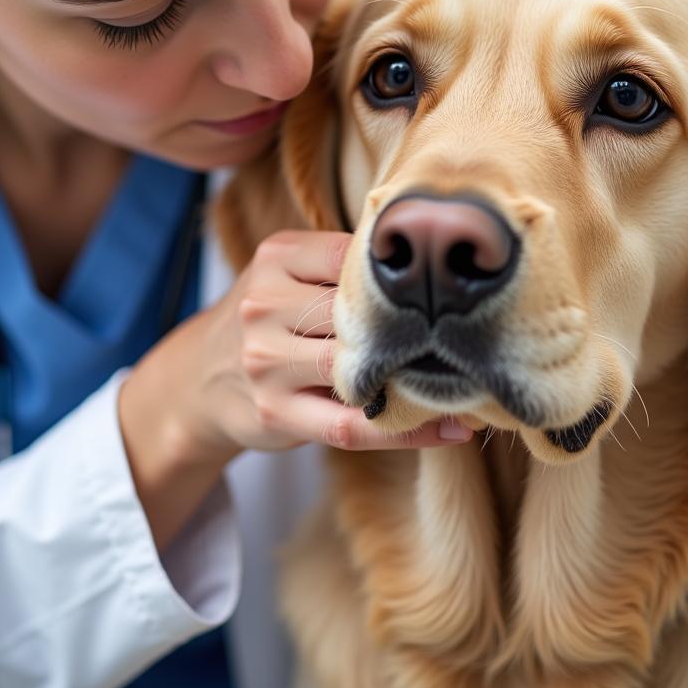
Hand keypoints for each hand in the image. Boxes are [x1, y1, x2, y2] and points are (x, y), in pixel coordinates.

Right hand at [120, 229, 471, 549]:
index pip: (356, 257)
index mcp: (278, 257)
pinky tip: (448, 430)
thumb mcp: (288, 274)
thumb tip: (439, 269)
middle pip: (360, 314)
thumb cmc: (268, 319)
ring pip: (359, 370)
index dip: (408, 277)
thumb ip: (343, 267)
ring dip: (422, 381)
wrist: (199, 379)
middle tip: (488, 337)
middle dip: (422, 330)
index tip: (459, 288)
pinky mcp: (275, 413)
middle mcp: (266, 304)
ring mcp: (267, 362)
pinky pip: (351, 425)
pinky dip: (405, 430)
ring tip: (479, 385)